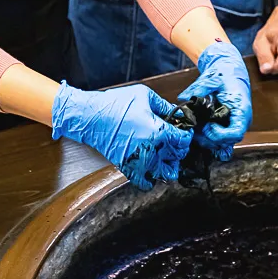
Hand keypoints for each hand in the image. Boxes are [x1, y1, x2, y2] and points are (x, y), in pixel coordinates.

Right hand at [51, 82, 191, 191]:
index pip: (183, 141)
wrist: (91, 117)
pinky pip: (147, 182)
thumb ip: (165, 105)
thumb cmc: (116, 103)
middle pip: (178, 158)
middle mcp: (152, 149)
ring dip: (169, 165)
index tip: (183, 131)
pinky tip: (150, 165)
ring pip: (166, 174)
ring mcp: (140, 161)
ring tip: (165, 155)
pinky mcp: (128, 167)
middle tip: (173, 141)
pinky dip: (152, 177)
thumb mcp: (145, 96)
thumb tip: (177, 113)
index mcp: (159, 131)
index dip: (186, 135)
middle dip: (179, 149)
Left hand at [178, 41, 251, 159]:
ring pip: (223, 143)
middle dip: (210, 139)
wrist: (230, 70)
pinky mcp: (226, 125)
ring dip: (208, 140)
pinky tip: (198, 132)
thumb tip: (183, 97)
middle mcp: (240, 121)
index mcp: (241, 110)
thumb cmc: (225, 73)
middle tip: (196, 129)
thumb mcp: (213, 78)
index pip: (236, 133)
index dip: (220, 135)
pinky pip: (220, 139)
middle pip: (228, 142)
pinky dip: (209, 139)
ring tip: (195, 130)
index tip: (207, 127)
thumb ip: (199, 88)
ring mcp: (233, 124)